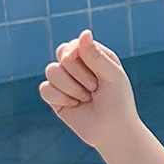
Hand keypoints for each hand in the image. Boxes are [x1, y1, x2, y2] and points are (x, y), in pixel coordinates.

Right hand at [39, 29, 140, 149]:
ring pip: (51, 70)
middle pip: (62, 53)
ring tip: (87, 97)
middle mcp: (79, 64)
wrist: (112, 130)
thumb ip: (96, 55)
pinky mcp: (54, 96)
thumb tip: (84, 33)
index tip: (98, 75)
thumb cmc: (118, 101)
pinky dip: (61, 98)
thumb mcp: (112, 75)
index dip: (82, 59)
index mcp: (95, 54)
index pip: (76, 44)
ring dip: (71, 88)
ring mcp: (65, 80)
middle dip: (77, 73)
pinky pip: (45, 88)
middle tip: (94, 88)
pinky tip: (74, 105)